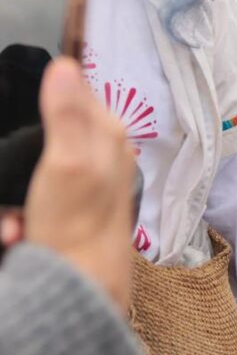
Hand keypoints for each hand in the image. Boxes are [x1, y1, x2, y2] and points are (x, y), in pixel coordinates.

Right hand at [23, 58, 136, 311]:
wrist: (80, 290)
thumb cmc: (76, 224)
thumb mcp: (68, 162)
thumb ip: (67, 114)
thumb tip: (63, 65)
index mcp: (107, 135)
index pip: (72, 91)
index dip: (39, 99)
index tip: (15, 128)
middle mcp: (101, 155)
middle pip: (40, 134)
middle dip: (14, 157)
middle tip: (17, 208)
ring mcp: (81, 186)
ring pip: (29, 170)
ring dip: (11, 202)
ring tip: (17, 226)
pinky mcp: (63, 214)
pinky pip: (26, 206)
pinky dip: (14, 221)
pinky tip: (14, 233)